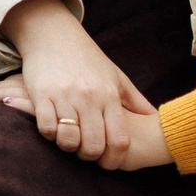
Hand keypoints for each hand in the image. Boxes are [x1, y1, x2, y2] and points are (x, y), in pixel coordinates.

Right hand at [0, 0, 153, 165]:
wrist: (53, 33)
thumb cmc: (86, 57)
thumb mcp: (115, 75)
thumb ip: (134, 99)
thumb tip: (153, 116)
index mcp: (109, 95)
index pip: (119, 139)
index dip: (114, 159)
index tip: (107, 162)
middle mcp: (89, 97)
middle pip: (93, 145)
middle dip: (89, 156)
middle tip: (85, 152)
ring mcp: (65, 96)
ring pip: (69, 140)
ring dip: (68, 146)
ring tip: (69, 140)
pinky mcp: (42, 94)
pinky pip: (47, 128)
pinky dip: (50, 134)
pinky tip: (53, 127)